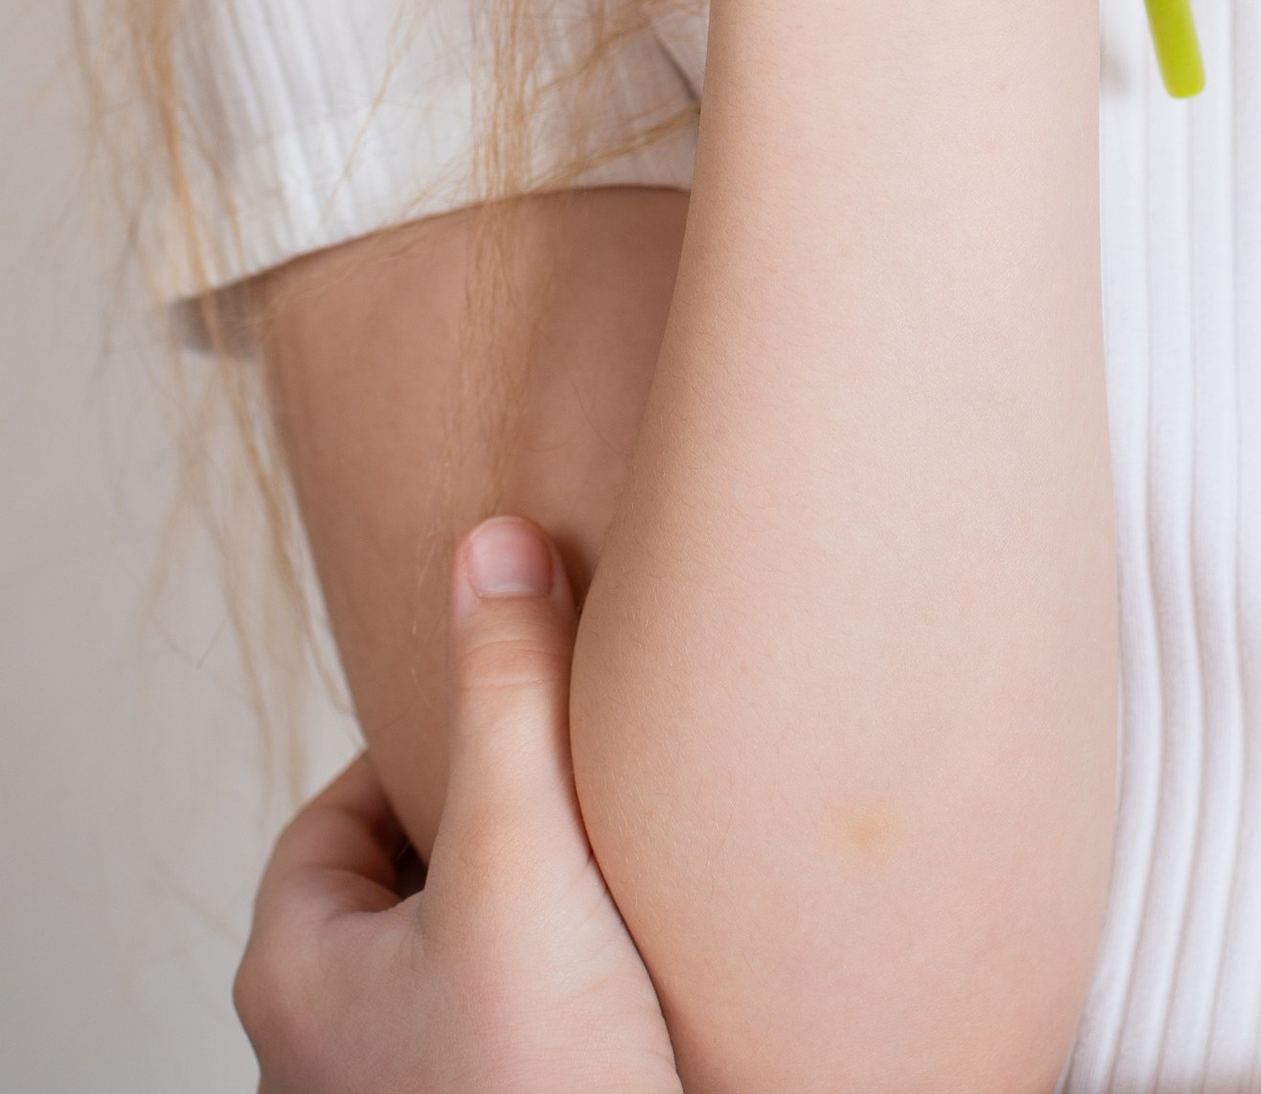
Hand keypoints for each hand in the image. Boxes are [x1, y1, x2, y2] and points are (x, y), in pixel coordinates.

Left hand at [234, 516, 680, 1093]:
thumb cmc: (547, 1093)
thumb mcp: (523, 857)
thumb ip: (508, 694)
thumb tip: (489, 542)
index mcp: (295, 977)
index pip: (340, 811)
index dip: (433, 745)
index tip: (524, 713)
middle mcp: (330, 1053)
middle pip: (405, 883)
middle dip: (497, 824)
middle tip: (583, 780)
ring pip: (466, 960)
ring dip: (539, 907)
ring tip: (620, 866)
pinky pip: (519, 1025)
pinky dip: (572, 982)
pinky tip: (645, 963)